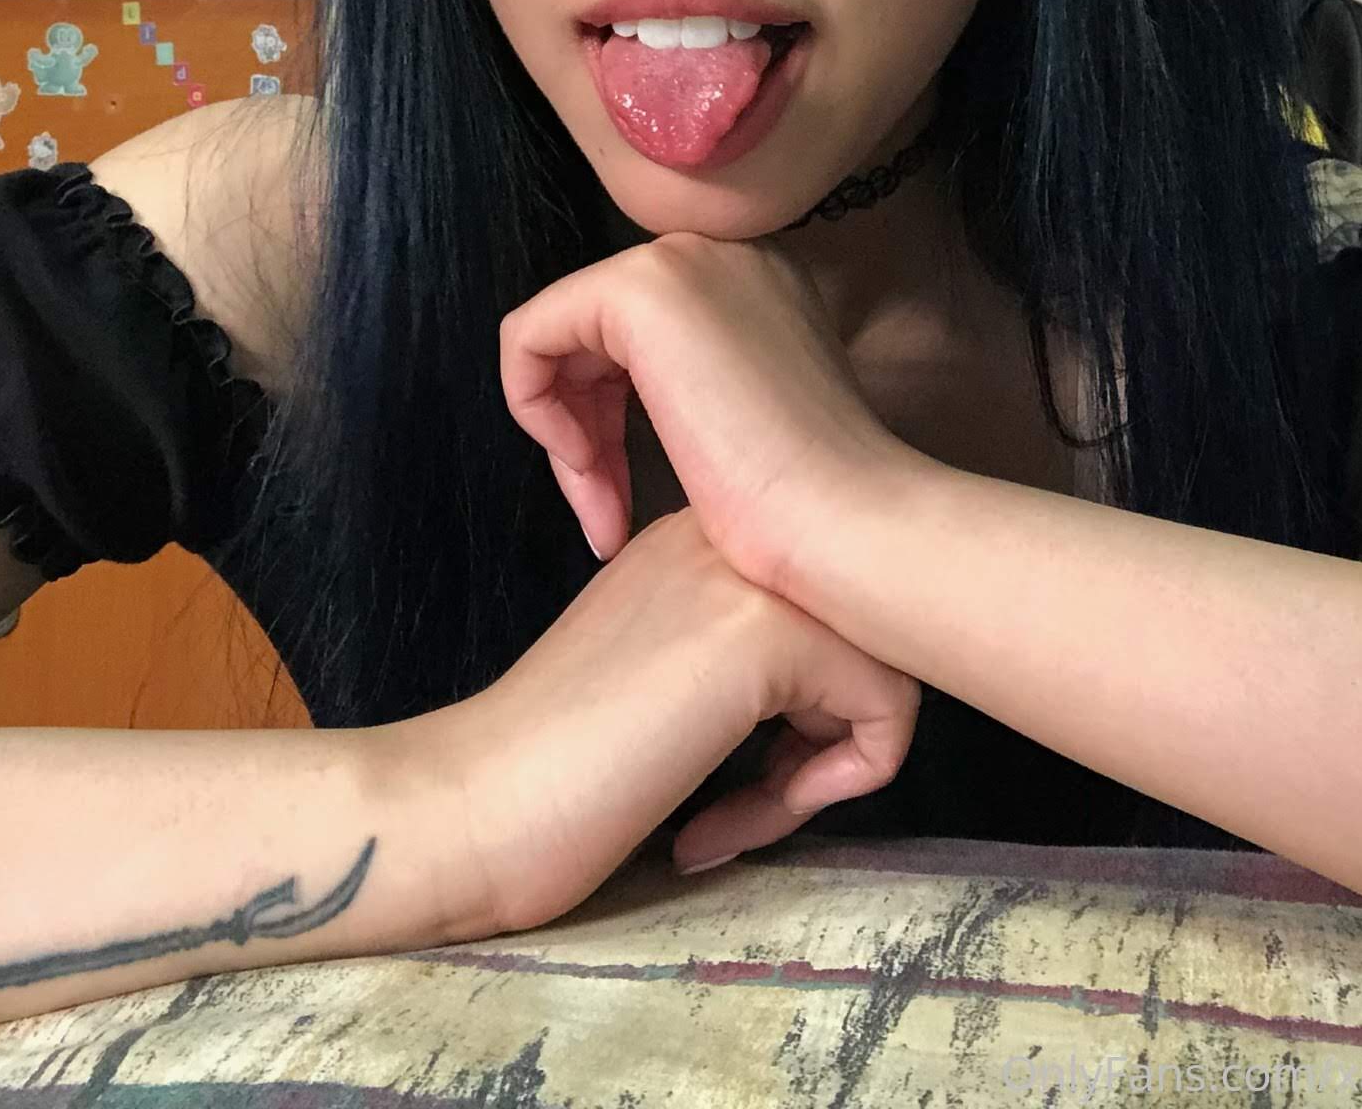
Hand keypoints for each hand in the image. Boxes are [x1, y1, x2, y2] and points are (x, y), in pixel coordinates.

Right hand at [398, 509, 919, 933]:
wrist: (471, 802)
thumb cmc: (545, 769)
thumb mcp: (657, 677)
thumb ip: (734, 658)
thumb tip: (839, 694)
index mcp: (695, 539)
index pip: (826, 604)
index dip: (806, 707)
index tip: (732, 774)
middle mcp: (728, 535)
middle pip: (870, 627)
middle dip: (832, 731)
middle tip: (749, 801)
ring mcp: (750, 573)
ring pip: (890, 664)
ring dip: (826, 766)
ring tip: (734, 815)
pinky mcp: (769, 633)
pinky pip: (883, 717)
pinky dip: (819, 795)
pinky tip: (717, 825)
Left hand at [499, 232, 911, 598]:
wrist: (842, 517)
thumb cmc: (808, 501)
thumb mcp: (747, 418)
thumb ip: (699, 385)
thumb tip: (643, 398)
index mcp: (755, 277)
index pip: (640, 334)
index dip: (617, 420)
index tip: (631, 498)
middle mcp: (720, 251)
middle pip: (595, 334)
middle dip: (587, 431)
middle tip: (608, 514)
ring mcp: (683, 262)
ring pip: (559, 337)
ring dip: (567, 436)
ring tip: (602, 515)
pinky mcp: (640, 290)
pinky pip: (528, 336)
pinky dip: (535, 408)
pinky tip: (586, 468)